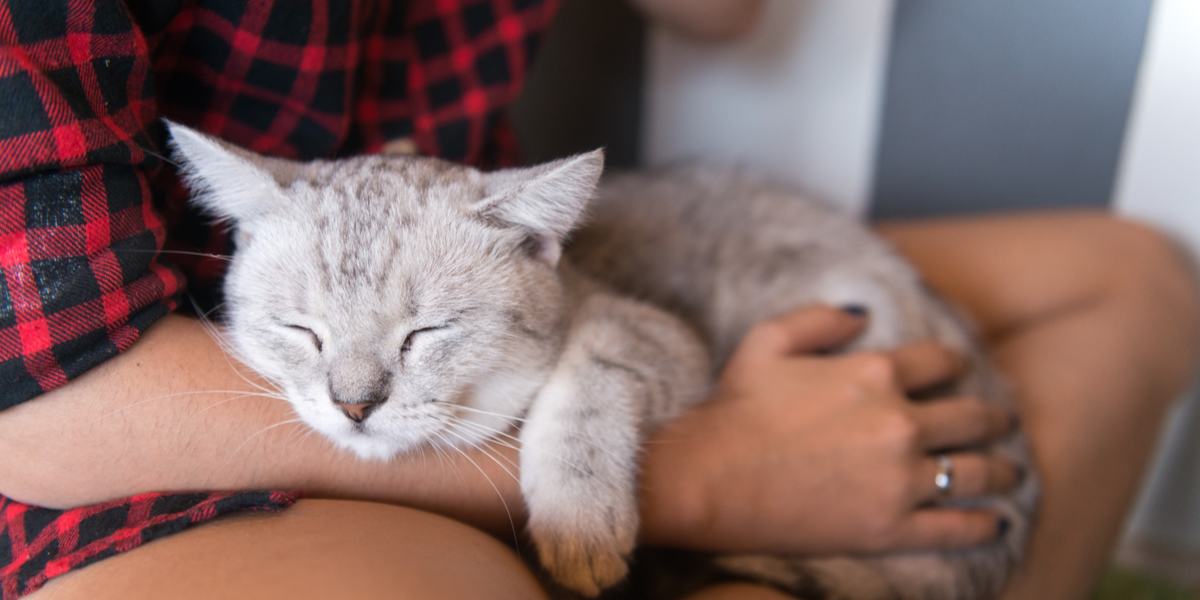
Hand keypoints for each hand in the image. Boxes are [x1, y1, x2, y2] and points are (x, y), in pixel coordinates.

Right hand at [639, 305, 1019, 554]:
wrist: (707, 479)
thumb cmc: (732, 410)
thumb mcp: (767, 341)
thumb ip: (820, 318)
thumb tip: (862, 314)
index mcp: (873, 373)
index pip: (939, 363)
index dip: (954, 366)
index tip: (960, 373)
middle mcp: (899, 423)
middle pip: (970, 417)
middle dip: (993, 417)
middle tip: (1002, 421)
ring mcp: (899, 479)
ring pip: (975, 471)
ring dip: (1002, 469)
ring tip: (1012, 471)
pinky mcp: (890, 528)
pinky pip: (956, 526)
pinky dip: (983, 524)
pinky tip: (996, 521)